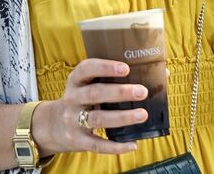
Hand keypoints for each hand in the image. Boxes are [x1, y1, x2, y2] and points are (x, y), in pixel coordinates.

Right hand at [31, 58, 151, 156]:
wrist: (52, 126)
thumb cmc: (83, 99)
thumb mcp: (90, 85)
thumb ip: (118, 78)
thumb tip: (161, 72)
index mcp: (76, 80)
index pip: (87, 69)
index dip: (106, 67)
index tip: (125, 68)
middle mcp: (72, 98)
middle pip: (95, 93)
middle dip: (120, 92)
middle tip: (142, 92)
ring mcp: (72, 120)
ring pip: (98, 118)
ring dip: (122, 117)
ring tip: (142, 114)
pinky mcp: (77, 140)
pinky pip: (97, 145)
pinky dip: (116, 146)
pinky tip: (133, 144)